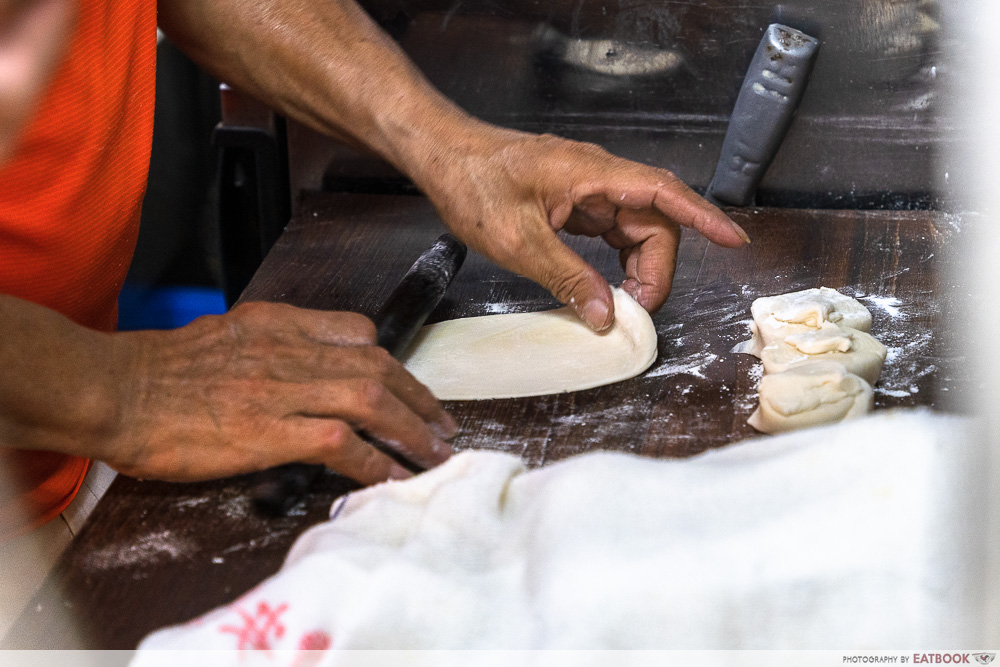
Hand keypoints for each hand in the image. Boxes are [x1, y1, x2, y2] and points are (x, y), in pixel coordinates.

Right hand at [101, 302, 454, 483]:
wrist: (115, 389)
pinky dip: (374, 461)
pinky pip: (340, 443)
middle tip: (442, 424)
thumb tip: (299, 371)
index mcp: (278, 324)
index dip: (389, 360)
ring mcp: (282, 388)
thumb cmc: (158, 370)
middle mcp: (289, 350)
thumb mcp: (223, 336)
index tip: (404, 384)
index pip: (355, 330)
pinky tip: (393, 477)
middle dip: (418, 396)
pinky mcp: (269, 429)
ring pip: (370, 398)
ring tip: (435, 453)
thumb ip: (268, 346)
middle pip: (376, 364)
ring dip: (411, 428)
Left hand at [416, 122, 749, 329]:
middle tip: (638, 310)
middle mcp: (597, 177)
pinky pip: (612, 233)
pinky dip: (617, 261)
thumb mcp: (519, 242)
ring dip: (639, 268)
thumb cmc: (472, 183)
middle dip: (656, 268)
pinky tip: (607, 285)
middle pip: (655, 220)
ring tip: (625, 304)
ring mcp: (587, 189)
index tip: (732, 240)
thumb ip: (568, 278)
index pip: (663, 191)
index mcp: (590, 173)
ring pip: (636, 229)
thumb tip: (607, 313)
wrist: (442, 157)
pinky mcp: (574, 202)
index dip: (703, 216)